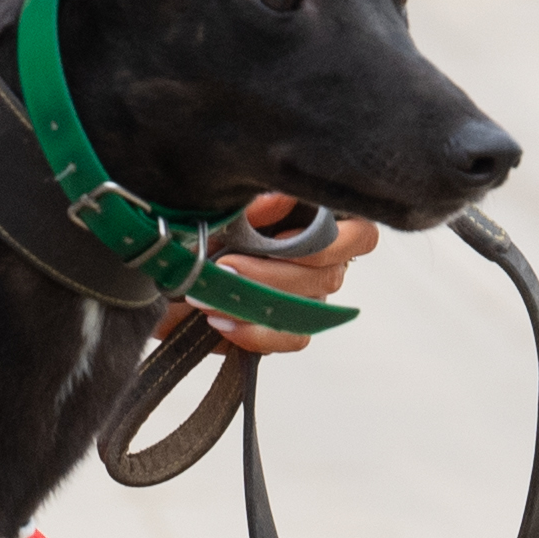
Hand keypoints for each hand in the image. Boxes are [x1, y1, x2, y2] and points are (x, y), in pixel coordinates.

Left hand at [203, 199, 377, 354]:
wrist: (177, 267)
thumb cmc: (211, 229)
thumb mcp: (228, 209)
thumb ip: (255, 204)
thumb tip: (278, 198)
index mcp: (323, 226)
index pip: (361, 236)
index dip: (329, 243)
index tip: (282, 239)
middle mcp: (325, 265)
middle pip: (328, 277)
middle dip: (271, 274)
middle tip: (226, 266)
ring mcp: (311, 301)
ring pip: (310, 310)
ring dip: (259, 304)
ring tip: (213, 296)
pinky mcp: (288, 330)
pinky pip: (292, 339)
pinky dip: (256, 333)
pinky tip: (222, 320)